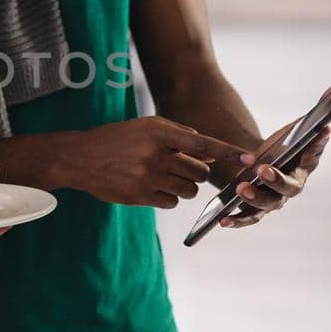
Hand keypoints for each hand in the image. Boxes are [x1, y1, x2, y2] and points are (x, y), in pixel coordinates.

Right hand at [51, 118, 254, 209]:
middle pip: (200, 172)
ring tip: (165, 178)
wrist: (81, 158)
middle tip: (183, 169)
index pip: (203, 143)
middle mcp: (156, 153)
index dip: (228, 152)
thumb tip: (210, 155)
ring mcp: (148, 176)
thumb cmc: (118, 140)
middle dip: (197, 173)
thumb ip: (179, 139)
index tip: (249, 159)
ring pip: (188, 190)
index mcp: (160, 131)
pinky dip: (168, 198)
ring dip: (184, 187)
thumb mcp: (147, 129)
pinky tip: (152, 188)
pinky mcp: (141, 196)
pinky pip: (172, 202)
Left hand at [221, 125, 330, 229]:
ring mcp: (274, 200)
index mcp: (304, 166)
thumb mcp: (291, 133)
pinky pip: (248, 217)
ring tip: (241, 188)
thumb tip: (325, 121)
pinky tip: (223, 220)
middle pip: (288, 188)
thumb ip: (306, 128)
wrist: (261, 162)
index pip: (312, 158)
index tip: (311, 138)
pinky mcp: (257, 209)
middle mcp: (291, 187)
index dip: (312, 150)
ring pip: (267, 204)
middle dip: (276, 180)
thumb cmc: (280, 146)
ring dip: (255, 198)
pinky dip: (237, 221)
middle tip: (262, 170)